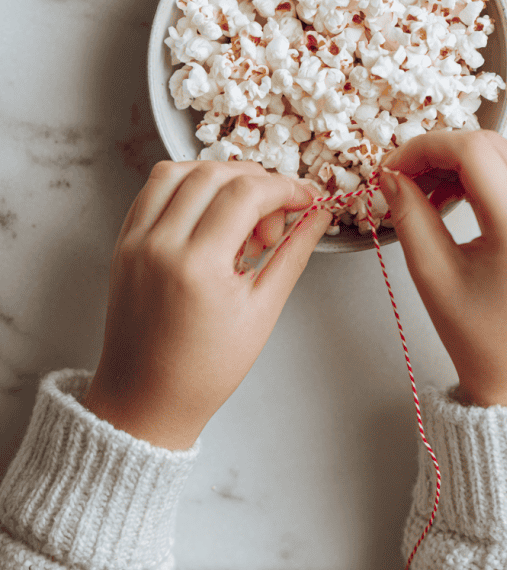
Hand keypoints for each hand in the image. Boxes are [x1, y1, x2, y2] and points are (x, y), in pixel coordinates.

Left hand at [83, 161, 329, 448]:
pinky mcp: (124, 242)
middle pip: (214, 174)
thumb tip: (319, 215)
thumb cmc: (204, 368)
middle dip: (256, 182)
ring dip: (218, 176)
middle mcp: (160, 244)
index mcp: (197, 265)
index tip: (304, 200)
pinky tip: (209, 212)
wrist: (146, 399)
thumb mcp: (262, 311)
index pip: (247, 193)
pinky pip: (153, 190)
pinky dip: (186, 186)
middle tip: (273, 219)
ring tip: (240, 212)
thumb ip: (292, 253)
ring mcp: (136, 240)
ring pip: (179, 170)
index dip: (285, 188)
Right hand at [378, 130, 506, 407]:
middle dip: (439, 151)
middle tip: (402, 177)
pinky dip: (480, 172)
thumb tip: (391, 174)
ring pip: (503, 151)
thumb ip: (409, 213)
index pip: (472, 151)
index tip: (392, 168)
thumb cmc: (476, 334)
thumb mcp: (431, 273)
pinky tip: (452, 196)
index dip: (424, 148)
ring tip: (424, 191)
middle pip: (489, 143)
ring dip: (458, 160)